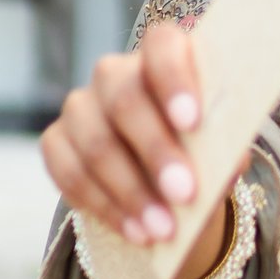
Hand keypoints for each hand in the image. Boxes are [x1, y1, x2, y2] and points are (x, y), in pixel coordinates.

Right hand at [43, 19, 207, 246]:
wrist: (166, 180)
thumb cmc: (202, 151)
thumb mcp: (222, 145)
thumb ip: (224, 144)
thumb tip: (224, 163)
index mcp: (163, 55)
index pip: (162, 46)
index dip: (175, 80)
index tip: (193, 122)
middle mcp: (114, 73)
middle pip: (126, 100)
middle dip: (156, 151)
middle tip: (184, 193)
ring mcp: (80, 106)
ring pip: (95, 143)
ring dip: (131, 192)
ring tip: (162, 229)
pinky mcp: (55, 141)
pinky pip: (69, 173)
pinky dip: (105, 207)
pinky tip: (135, 231)